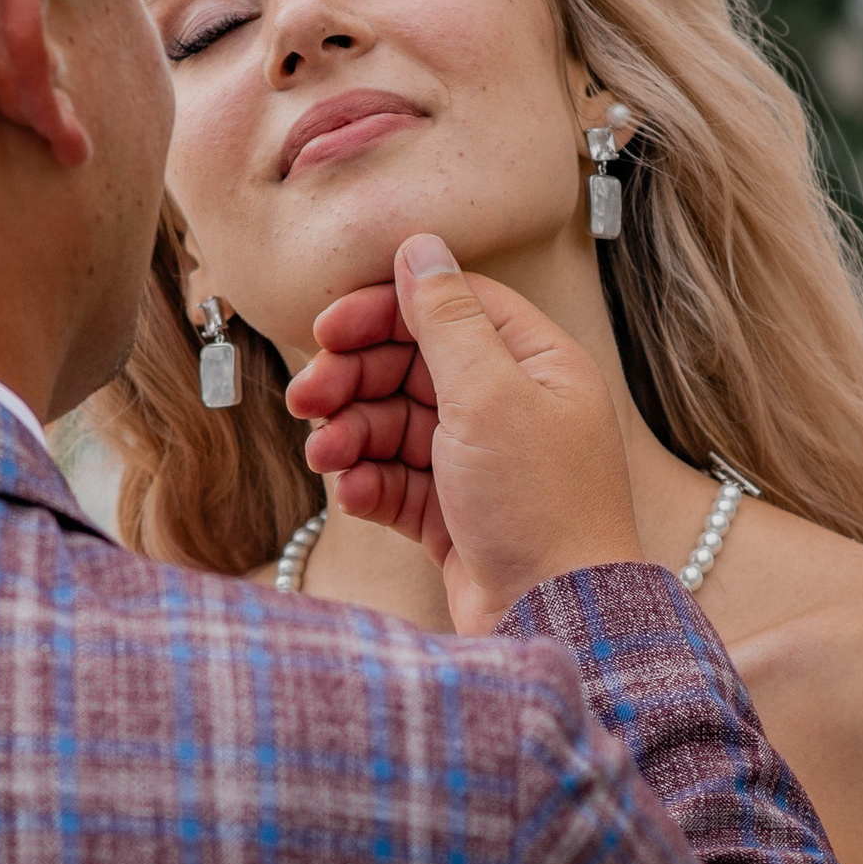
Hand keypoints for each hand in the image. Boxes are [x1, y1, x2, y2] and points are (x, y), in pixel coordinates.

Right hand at [282, 236, 639, 633]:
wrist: (557, 618)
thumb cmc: (540, 506)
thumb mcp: (489, 395)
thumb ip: (447, 318)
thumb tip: (420, 245)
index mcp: (534, 364)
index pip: (448, 307)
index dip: (383, 312)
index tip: (328, 330)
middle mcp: (511, 407)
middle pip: (411, 365)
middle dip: (353, 379)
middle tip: (305, 400)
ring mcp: (481, 463)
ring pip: (395, 426)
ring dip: (351, 435)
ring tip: (324, 456)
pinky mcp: (455, 515)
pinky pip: (396, 482)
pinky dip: (368, 483)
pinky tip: (353, 495)